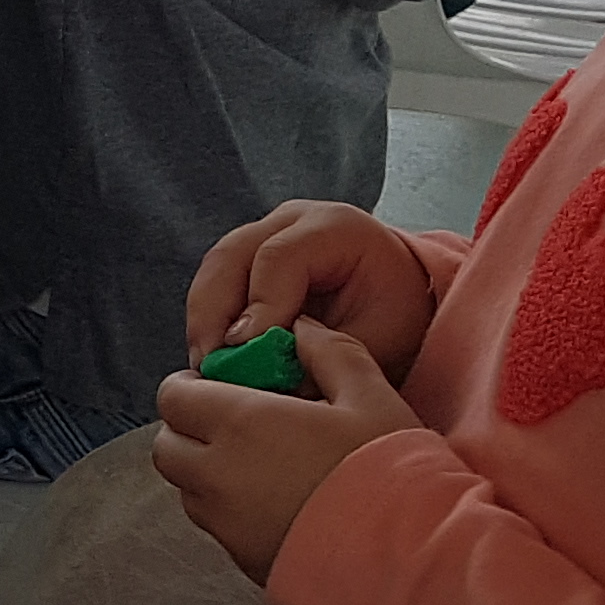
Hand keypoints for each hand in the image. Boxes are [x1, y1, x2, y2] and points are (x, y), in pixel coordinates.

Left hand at [152, 319, 420, 585]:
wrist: (411, 560)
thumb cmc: (393, 473)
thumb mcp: (370, 396)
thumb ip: (329, 351)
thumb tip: (300, 329)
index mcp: (240, 424)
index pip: (173, 397)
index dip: (192, 386)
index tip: (225, 385)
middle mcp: (217, 476)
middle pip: (168, 445)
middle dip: (191, 429)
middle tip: (236, 423)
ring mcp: (225, 525)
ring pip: (187, 489)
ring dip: (206, 471)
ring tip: (261, 464)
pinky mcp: (242, 562)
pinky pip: (215, 527)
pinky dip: (228, 510)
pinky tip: (279, 502)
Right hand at [184, 200, 438, 381]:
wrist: (400, 294)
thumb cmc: (397, 314)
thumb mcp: (380, 339)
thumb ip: (327, 357)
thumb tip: (269, 384)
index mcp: (335, 228)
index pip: (278, 258)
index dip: (258, 305)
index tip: (244, 351)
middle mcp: (291, 220)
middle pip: (230, 257)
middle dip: (212, 315)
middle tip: (208, 366)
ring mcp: (264, 233)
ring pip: (213, 270)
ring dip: (204, 322)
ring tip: (206, 370)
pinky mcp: (246, 257)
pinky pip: (214, 286)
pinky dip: (209, 324)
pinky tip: (214, 360)